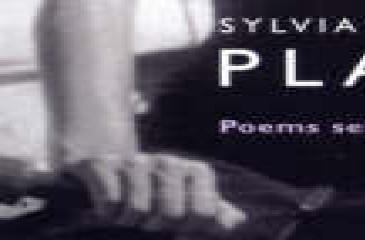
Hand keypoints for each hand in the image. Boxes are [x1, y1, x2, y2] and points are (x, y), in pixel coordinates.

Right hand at [64, 152, 245, 233]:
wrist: (110, 165)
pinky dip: (107, 212)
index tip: (181, 228)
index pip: (204, 211)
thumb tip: (239, 222)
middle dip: (157, 226)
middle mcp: (166, 162)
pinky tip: (106, 208)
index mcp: (192, 171)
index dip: (192, 227)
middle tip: (149, 220)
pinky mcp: (101, 164)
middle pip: (171, 214)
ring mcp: (134, 161)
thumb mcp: (186, 199)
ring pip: (138, 210)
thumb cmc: (155, 191)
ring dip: (130, 221)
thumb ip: (213, 211)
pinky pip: (110, 200)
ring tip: (128, 215)